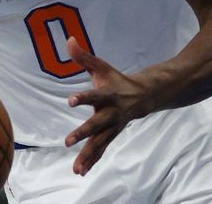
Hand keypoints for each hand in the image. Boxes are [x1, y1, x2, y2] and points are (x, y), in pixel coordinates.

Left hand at [63, 37, 150, 175]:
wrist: (144, 96)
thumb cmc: (117, 80)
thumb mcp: (102, 67)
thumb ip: (83, 57)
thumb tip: (69, 40)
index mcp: (109, 94)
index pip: (95, 95)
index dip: (83, 98)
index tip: (70, 100)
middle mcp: (112, 112)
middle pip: (97, 124)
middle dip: (84, 133)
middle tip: (68, 141)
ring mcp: (113, 126)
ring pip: (100, 142)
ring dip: (88, 155)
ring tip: (75, 168)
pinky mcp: (112, 135)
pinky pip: (101, 149)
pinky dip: (92, 160)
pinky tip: (81, 171)